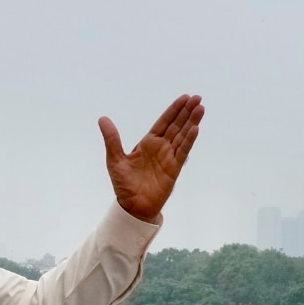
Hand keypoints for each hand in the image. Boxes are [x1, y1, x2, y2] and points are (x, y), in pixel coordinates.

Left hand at [98, 94, 203, 221]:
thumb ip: (111, 138)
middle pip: (176, 125)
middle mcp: (161, 148)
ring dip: (192, 122)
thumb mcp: (114, 159)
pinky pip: (182, 152)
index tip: (184, 98)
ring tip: (201, 108)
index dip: (174, 110)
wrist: (132, 206)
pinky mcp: (173, 169)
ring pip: (182, 136)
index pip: (163, 122)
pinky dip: (189, 140)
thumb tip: (102, 119)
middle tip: (197, 97)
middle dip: (186, 112)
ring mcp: (169, 157)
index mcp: (148, 143)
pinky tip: (195, 128)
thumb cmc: (124, 184)